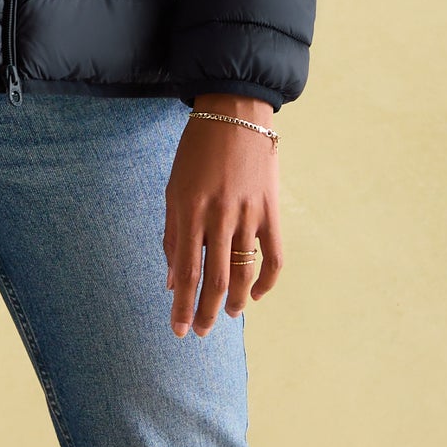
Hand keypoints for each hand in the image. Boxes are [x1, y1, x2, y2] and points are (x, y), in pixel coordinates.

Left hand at [162, 97, 282, 337]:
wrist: (235, 114)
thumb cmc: (197, 151)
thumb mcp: (174, 189)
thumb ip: (173, 235)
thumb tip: (173, 279)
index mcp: (189, 209)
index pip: (186, 271)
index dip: (182, 306)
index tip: (178, 331)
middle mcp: (219, 215)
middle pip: (215, 279)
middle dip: (206, 312)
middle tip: (202, 333)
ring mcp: (249, 214)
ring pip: (244, 272)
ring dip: (234, 301)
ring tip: (225, 316)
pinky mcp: (271, 210)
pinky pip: (274, 255)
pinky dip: (266, 281)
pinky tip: (254, 295)